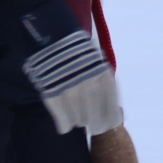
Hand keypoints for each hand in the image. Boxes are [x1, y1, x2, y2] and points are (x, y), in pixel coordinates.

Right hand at [20, 4, 122, 135]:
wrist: (52, 36)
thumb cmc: (76, 52)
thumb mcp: (95, 62)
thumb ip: (101, 82)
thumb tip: (110, 109)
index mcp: (102, 73)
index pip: (110, 104)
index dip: (110, 117)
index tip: (108, 125)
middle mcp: (89, 82)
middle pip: (95, 114)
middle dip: (94, 123)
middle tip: (93, 127)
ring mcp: (70, 88)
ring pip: (78, 119)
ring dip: (78, 122)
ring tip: (76, 121)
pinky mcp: (53, 92)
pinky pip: (61, 117)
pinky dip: (63, 124)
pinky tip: (64, 127)